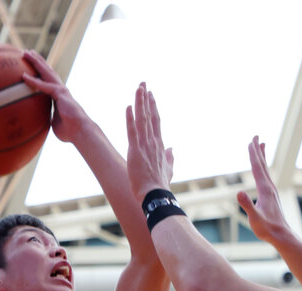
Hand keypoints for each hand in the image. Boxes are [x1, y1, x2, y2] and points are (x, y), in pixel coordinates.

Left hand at [21, 50, 83, 143]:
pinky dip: (34, 81)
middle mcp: (60, 90)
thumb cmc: (69, 131)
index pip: (47, 81)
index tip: (31, 67)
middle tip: (28, 53)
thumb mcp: (54, 124)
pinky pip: (44, 86)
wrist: (80, 131)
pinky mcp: (60, 93)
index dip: (40, 73)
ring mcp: (61, 90)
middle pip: (47, 71)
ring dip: (36, 62)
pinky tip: (24, 76)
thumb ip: (47, 119)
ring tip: (26, 53)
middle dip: (38, 61)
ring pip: (46, 72)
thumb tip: (39, 124)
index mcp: (59, 96)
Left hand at [126, 84, 173, 202]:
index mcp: (160, 145)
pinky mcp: (135, 151)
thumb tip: (173, 148)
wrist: (155, 195)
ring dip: (140, 102)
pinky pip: (132, 131)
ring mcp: (145, 145)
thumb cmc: (160, 185)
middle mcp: (153, 142)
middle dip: (146, 99)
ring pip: (142, 119)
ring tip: (138, 88)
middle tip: (143, 84)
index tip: (150, 95)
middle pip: (150, 115)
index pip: (156, 121)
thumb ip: (170, 158)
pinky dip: (130, 118)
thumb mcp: (168, 169)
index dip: (153, 107)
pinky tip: (128, 107)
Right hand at [237, 137, 290, 243]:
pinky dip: (263, 169)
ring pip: (266, 170)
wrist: (281, 235)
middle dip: (258, 150)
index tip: (250, 141)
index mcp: (265, 189)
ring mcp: (271, 191)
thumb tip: (238, 192)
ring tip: (262, 146)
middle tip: (255, 136)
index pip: (257, 168)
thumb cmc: (267, 228)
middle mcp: (269, 187)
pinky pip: (266, 177)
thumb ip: (247, 205)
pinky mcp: (271, 196)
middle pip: (262, 164)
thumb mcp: (254, 218)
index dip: (253, 154)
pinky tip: (262, 171)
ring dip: (262, 157)